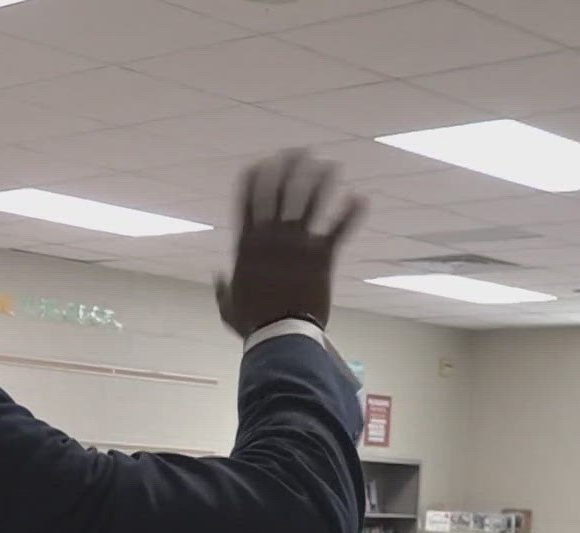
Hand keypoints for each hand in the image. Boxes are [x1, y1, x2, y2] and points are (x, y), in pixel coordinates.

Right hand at [214, 150, 364, 336]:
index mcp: (248, 245)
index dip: (255, 179)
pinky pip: (339, 228)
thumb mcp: (229, 306)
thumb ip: (223, 288)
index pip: (249, 201)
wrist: (280, 334)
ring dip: (322, 181)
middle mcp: (272, 236)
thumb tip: (219, 277)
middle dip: (289, 168)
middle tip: (298, 152)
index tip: (261, 162)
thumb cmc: (253, 323)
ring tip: (331, 164)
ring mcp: (298, 244)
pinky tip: (360, 198)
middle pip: (281, 192)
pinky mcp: (322, 256)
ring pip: (311, 202)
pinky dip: (350, 213)